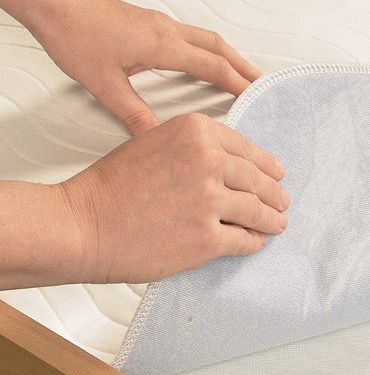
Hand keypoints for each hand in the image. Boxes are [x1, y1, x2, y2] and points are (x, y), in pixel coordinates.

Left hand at [29, 0, 260, 134]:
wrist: (53, 2)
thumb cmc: (75, 36)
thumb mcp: (103, 84)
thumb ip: (133, 113)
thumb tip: (154, 137)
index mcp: (163, 45)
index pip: (212, 66)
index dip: (236, 82)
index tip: (254, 95)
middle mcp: (167, 30)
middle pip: (218, 46)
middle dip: (241, 65)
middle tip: (259, 81)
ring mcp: (158, 23)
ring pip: (205, 37)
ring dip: (226, 54)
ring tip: (238, 69)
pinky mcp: (148, 21)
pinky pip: (190, 34)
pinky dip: (206, 47)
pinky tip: (199, 57)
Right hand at [58, 113, 289, 283]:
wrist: (81, 224)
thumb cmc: (111, 186)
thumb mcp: (155, 142)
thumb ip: (194, 146)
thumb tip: (227, 161)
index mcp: (197, 131)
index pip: (246, 149)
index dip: (265, 164)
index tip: (277, 172)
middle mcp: (208, 160)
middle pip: (257, 179)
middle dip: (275, 192)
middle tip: (283, 200)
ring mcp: (209, 200)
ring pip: (256, 210)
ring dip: (271, 219)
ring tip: (278, 223)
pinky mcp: (206, 237)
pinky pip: (243, 240)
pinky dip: (253, 242)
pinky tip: (256, 242)